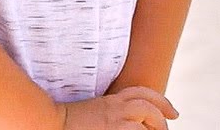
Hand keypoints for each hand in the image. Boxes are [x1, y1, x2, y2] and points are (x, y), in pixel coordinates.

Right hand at [60, 86, 178, 129]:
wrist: (47, 123)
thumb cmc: (64, 122)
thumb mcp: (93, 114)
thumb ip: (109, 113)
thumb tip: (119, 122)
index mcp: (110, 102)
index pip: (142, 94)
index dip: (161, 102)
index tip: (173, 113)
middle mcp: (115, 107)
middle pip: (148, 104)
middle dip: (162, 115)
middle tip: (169, 124)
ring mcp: (114, 119)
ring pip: (147, 116)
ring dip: (156, 126)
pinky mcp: (113, 129)